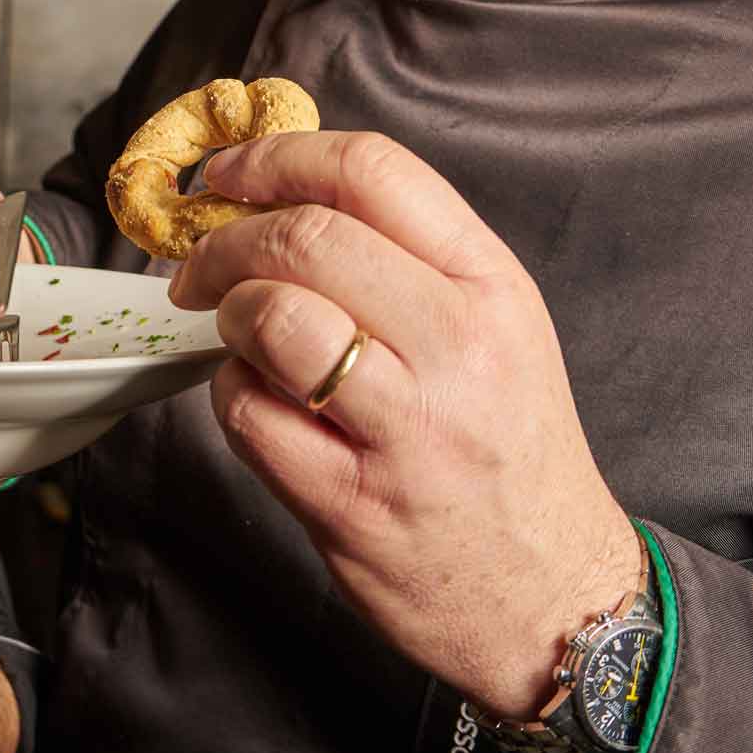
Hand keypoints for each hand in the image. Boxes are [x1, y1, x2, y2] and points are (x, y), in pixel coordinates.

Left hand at [171, 131, 640, 720]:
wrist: (554, 595)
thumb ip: (402, 258)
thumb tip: (278, 196)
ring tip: (235, 337)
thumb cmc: (506, 451)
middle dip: (225, 241)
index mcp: (491, 287)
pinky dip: (231, 398)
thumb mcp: (492, 328)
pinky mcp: (355, 505)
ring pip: (275, 320)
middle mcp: (459, 348)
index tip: (226, 174)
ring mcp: (409, 430)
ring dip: (227, 318)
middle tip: (198, 267)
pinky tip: (260, 407)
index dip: (276, 157)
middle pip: (308, 237)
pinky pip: (250, 418)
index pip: (374, 171)